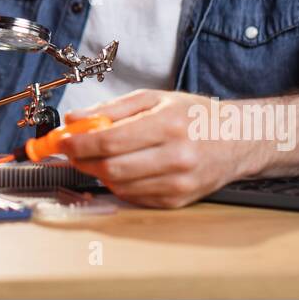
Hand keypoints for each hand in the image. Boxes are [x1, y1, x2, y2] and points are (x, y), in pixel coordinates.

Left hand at [60, 89, 264, 208]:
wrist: (238, 139)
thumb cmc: (195, 115)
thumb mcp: (154, 99)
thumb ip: (111, 109)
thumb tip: (74, 119)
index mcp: (168, 125)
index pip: (110, 141)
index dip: (78, 143)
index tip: (60, 140)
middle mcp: (176, 157)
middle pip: (111, 167)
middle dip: (82, 160)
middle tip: (70, 150)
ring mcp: (178, 183)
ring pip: (120, 186)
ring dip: (98, 173)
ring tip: (95, 157)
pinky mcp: (178, 200)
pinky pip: (134, 197)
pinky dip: (119, 184)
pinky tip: (120, 168)